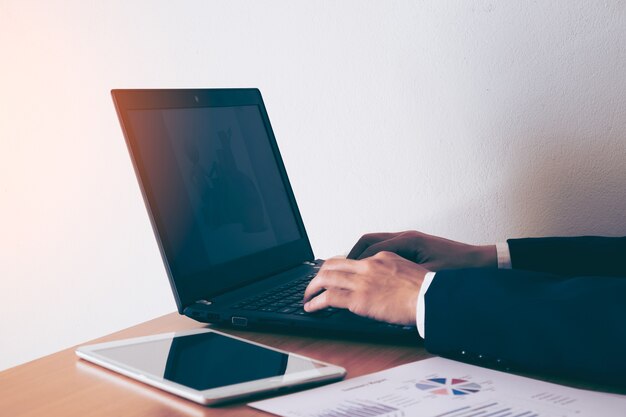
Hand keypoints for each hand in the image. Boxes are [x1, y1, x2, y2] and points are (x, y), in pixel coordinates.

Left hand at [303, 251, 429, 324]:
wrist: (431, 298)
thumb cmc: (426, 291)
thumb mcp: (408, 272)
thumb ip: (392, 274)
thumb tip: (386, 285)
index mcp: (381, 257)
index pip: (352, 259)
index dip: (338, 268)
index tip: (332, 275)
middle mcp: (368, 265)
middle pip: (333, 264)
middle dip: (319, 274)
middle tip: (313, 284)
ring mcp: (362, 281)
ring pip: (326, 278)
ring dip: (312, 288)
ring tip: (306, 296)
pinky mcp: (359, 299)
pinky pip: (329, 298)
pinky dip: (316, 302)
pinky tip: (311, 307)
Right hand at [347, 230, 496, 270]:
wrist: (479, 262)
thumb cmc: (459, 269)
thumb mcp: (430, 276)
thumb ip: (406, 278)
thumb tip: (384, 286)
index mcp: (408, 241)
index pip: (371, 248)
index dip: (355, 261)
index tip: (343, 273)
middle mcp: (405, 237)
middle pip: (368, 240)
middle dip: (351, 254)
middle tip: (337, 269)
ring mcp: (408, 241)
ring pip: (375, 243)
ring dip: (361, 255)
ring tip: (349, 270)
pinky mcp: (412, 247)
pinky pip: (385, 249)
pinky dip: (373, 257)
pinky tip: (371, 272)